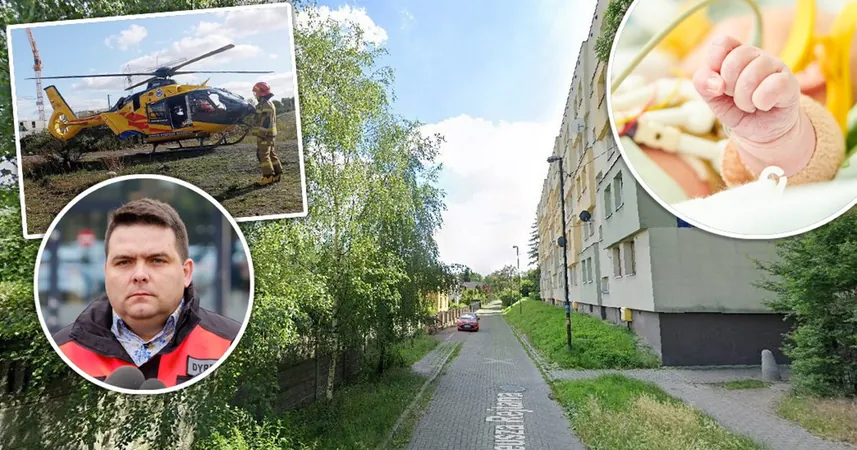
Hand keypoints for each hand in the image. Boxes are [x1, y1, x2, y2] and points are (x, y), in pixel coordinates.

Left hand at [692, 35, 814, 176]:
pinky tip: (764, 105)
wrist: (761, 132)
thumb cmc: (737, 110)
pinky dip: (761, 102)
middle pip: (735, 59)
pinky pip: (772, 86)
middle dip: (729, 87)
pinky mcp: (789, 82)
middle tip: (735, 97)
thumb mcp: (713, 98)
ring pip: (752, 74)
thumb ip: (703, 84)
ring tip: (749, 105)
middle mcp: (756, 56)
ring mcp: (775, 66)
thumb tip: (716, 83)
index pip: (722, 43)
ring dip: (744, 99)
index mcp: (735, 54)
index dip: (714, 63)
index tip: (718, 83)